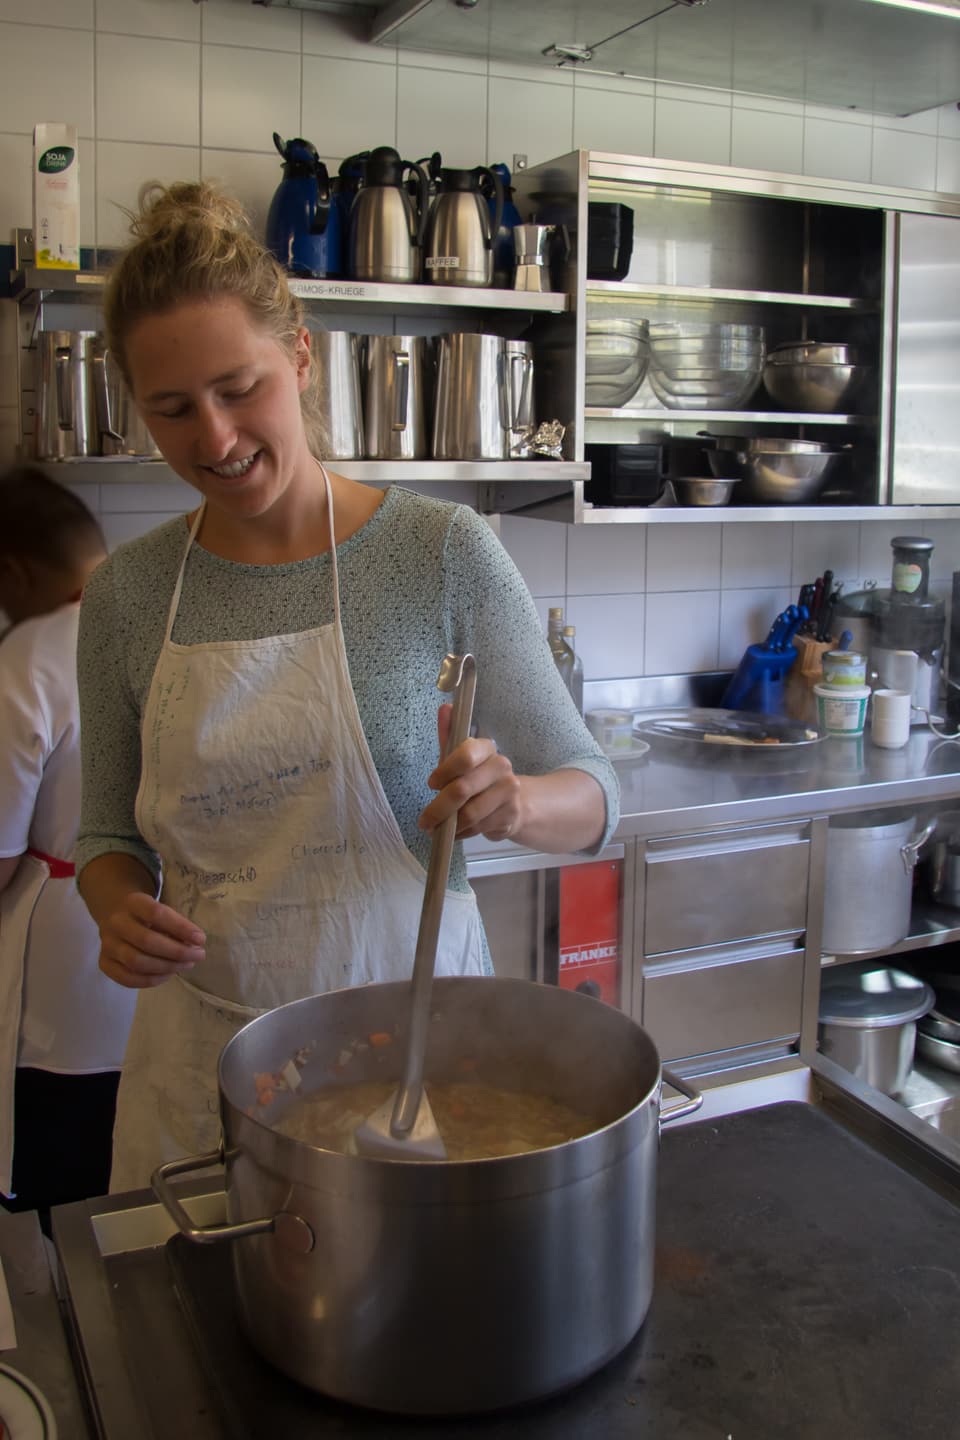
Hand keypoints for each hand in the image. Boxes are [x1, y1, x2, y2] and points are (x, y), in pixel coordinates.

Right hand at [98, 891, 205, 989]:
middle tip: (198, 956)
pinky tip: (168, 975)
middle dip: (177, 952)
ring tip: (186, 965)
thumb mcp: (162, 910)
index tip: (201, 939)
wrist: (117, 916)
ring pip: (137, 962)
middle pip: (147, 941)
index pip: (157, 914)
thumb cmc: (148, 915)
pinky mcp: (105, 963)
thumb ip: (176, 924)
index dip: (181, 928)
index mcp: (132, 902)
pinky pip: (128, 978)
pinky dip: (151, 980)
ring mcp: (107, 945)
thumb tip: (195, 944)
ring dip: (166, 967)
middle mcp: (116, 923)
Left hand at [417, 703, 525, 841]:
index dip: (445, 771)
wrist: (517, 803)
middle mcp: (501, 766)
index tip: (431, 784)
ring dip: (450, 825)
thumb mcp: (462, 757)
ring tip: (438, 829)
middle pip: (463, 789)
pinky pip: (478, 828)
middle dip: (439, 808)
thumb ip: (450, 736)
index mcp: (486, 748)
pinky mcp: (511, 815)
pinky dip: (462, 833)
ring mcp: (509, 792)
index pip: (466, 755)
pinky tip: (456, 832)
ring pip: (470, 813)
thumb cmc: (480, 778)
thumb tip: (444, 708)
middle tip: (424, 821)